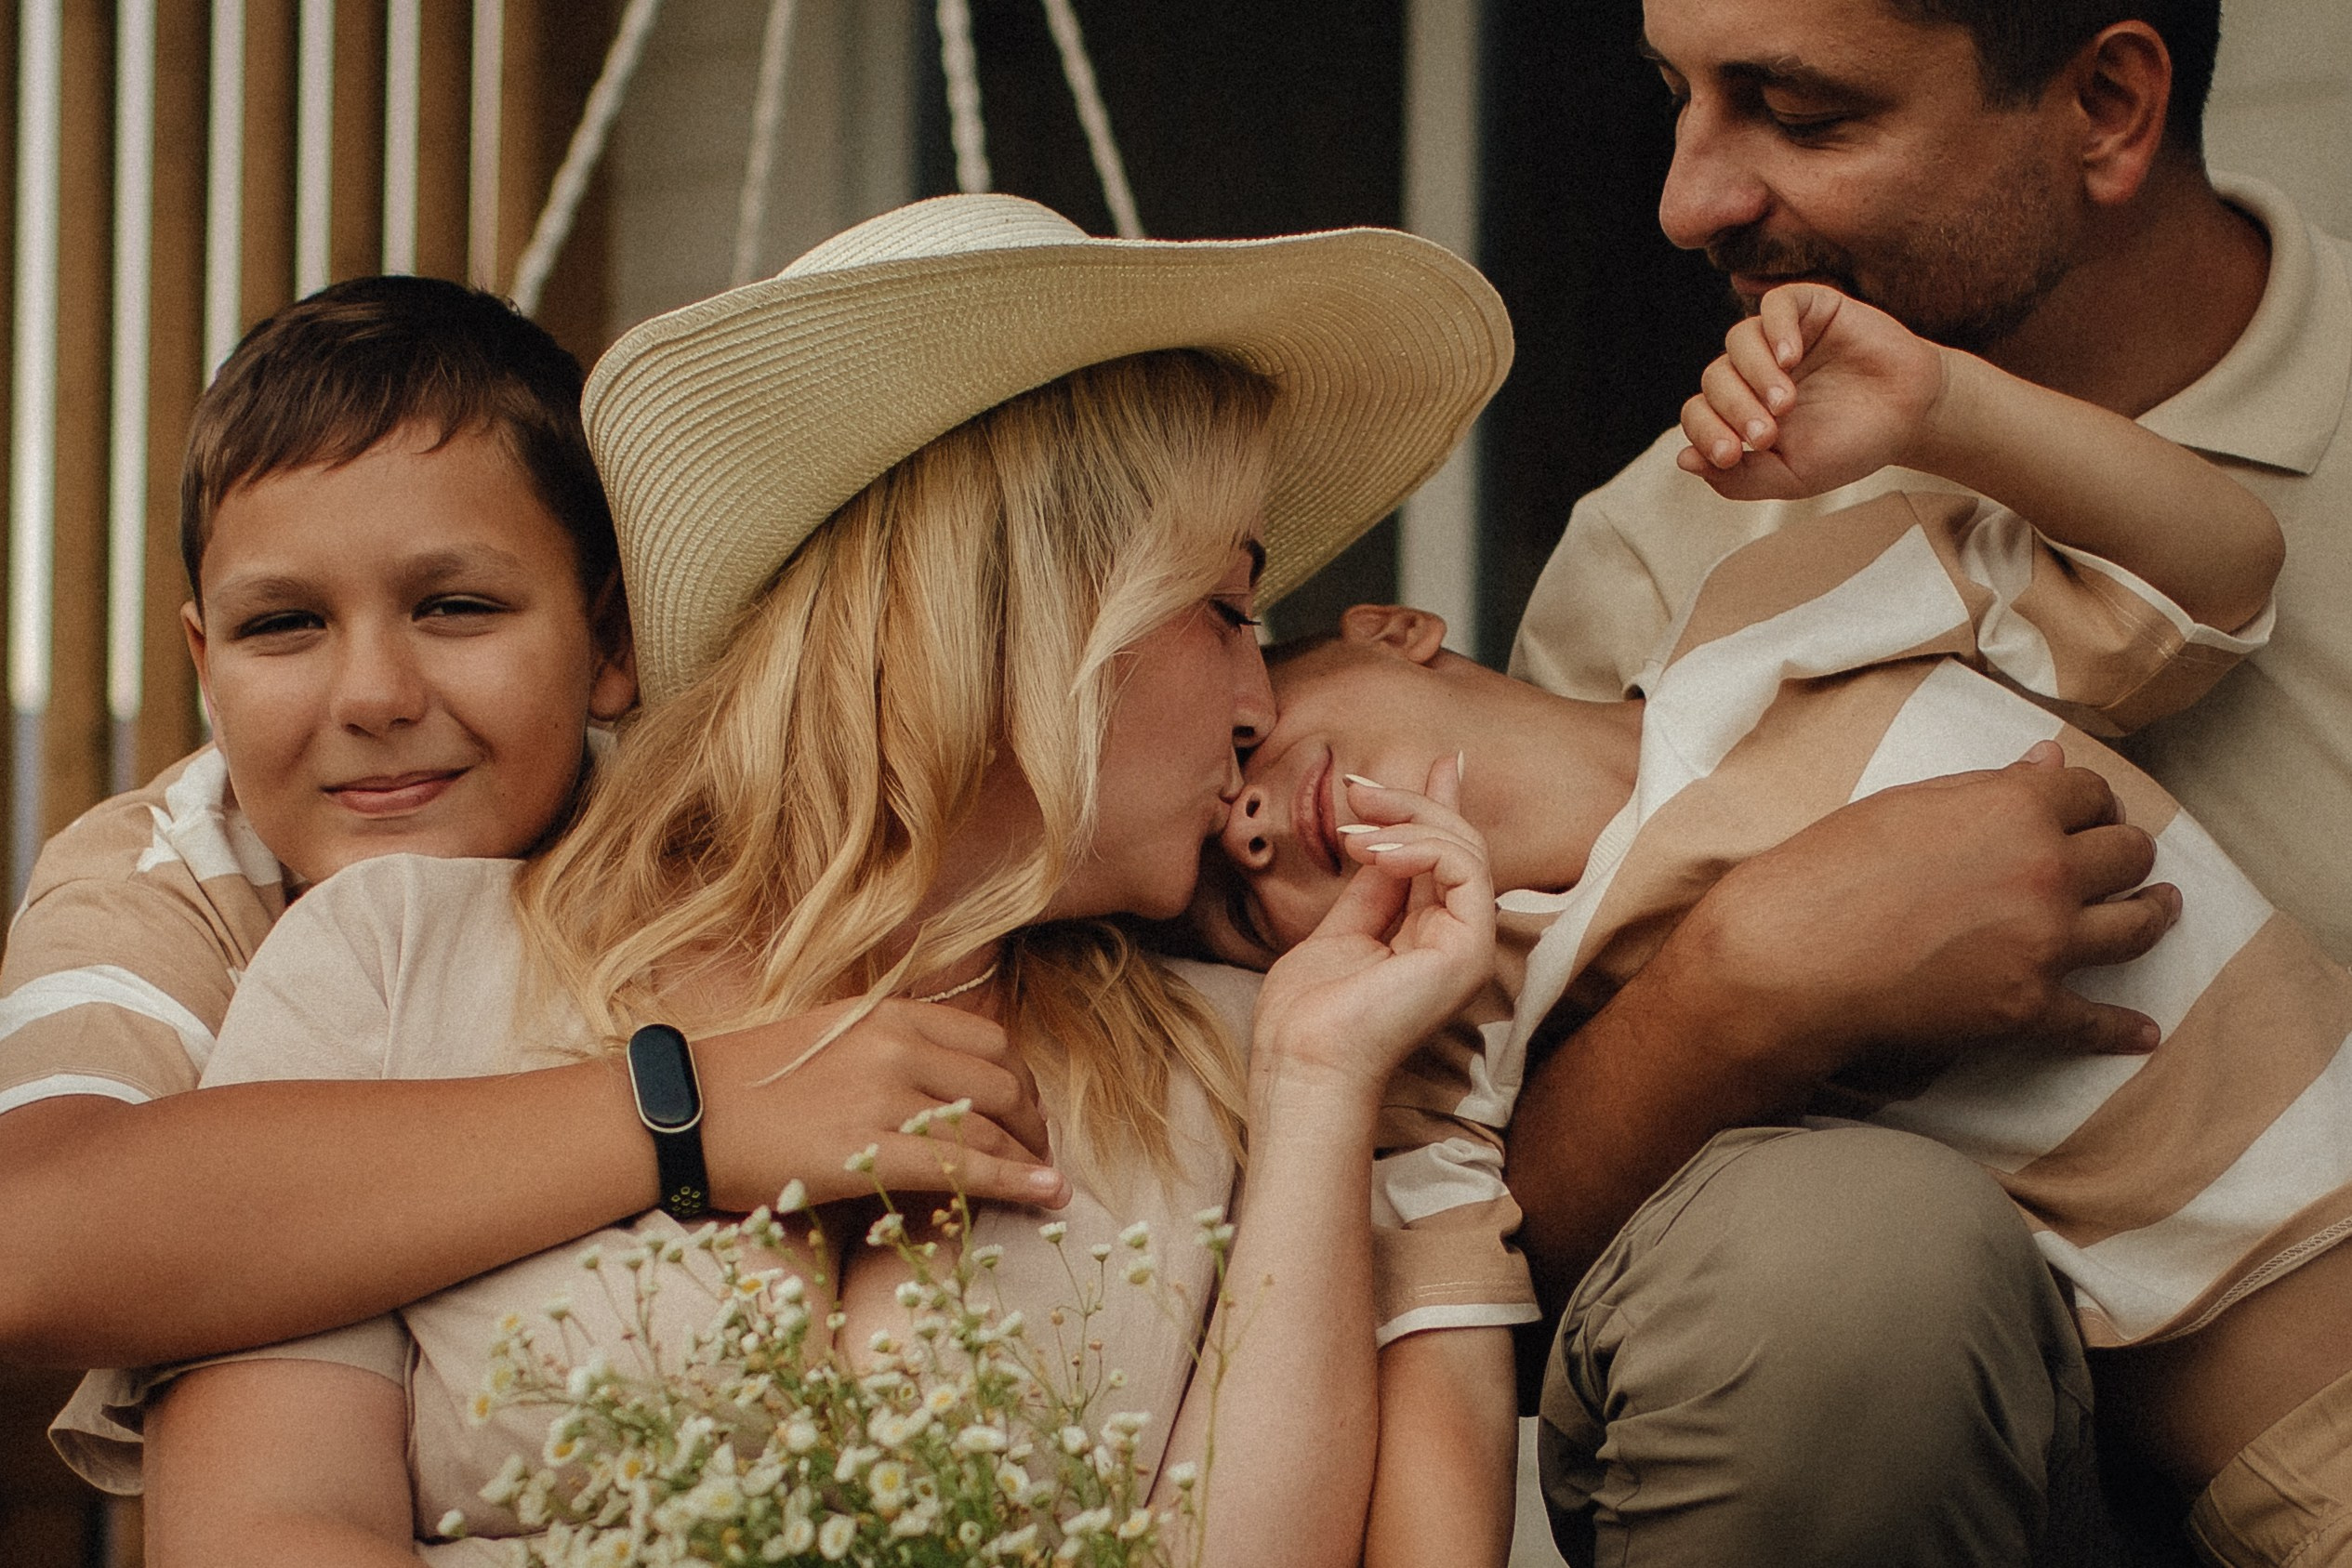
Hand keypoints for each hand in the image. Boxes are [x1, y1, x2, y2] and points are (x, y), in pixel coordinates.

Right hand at [693, 999, 1068, 1212]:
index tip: (1029, 1111)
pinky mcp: (868, 1150)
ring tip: (1047, 1181)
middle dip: (1033, 1122)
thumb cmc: (745, 1086)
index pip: (989, 1041)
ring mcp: (883, 1097)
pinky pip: (964, 1166)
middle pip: (1002, 1082)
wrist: (684, 1116)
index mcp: (888, 1015)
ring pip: (989, 1125)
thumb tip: (936, 1078)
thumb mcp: (827, 1041)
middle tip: (1040, 1152)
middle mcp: (895, 1047)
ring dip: (1030, 1156)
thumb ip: (885, 1048)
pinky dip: (1016, 1181)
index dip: (1021, 1080)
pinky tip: (1046, 1194)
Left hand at [1251, 755, 1495, 1094]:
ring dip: (1409, 820)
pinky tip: (1375, 851)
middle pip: (1457, 844)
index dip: (1441, 805)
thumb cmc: (1308, 1014)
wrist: (1303, 1061)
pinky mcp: (1468, 949)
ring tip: (1353, 831)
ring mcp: (1466, 947)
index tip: (1437, 761)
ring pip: (1465, 848)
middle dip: (1412, 801)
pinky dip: (1422, 845)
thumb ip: (1372, 885)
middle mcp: (1454, 940)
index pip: (1446, 856)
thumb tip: (1380, 836)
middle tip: (1359, 787)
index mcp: (1428, 938)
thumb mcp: (1338, 929)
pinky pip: (1466, 868)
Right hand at [1654, 742, 2178, 1098]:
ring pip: (2135, 926)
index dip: (2086, 802)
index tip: (2082, 813)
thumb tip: (2048, 764)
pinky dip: (2122, 1028)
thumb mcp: (1905, 806)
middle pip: (2127, 854)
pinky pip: (2095, 1020)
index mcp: (2016, 808)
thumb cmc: (1826, 871)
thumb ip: (1987, 788)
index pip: (2090, 792)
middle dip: (2123, 853)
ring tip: (2157, 911)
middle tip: (2117, 860)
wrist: (1789, 957)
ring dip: (2152, 915)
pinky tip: (2141, 1031)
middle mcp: (2047, 871)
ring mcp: (2045, 944)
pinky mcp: (2028, 1008)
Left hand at [1676, 282, 1947, 499]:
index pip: (1699, 414)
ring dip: (1753, 374)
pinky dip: (1776, 328)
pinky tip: (1792, 356)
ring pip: (1738, 341)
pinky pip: (1775, 305)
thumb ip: (1738, 478)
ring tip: (1785, 404)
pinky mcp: (1810, 308)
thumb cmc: (1851, 447)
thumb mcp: (1793, 477)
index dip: (1705, 433)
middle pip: (1714, 379)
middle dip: (1733, 410)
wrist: (1912, 417)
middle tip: (1766, 434)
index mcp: (1741, 412)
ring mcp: (1779, 339)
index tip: (1730, 456)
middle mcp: (1753, 373)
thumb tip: (1684, 461)